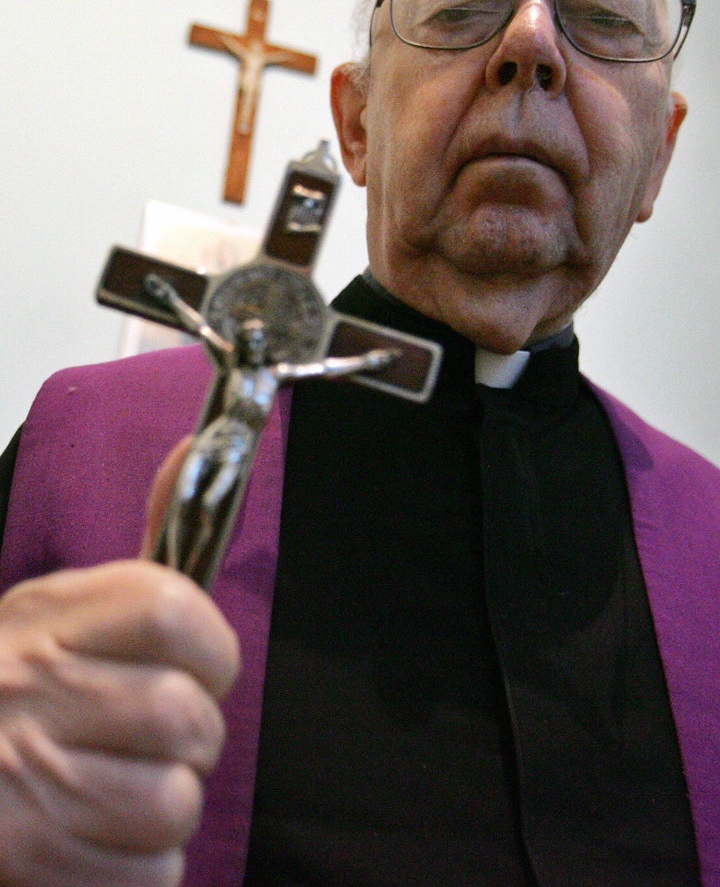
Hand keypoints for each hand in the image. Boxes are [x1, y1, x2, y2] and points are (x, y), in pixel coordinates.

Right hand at [0, 440, 239, 885]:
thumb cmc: (16, 687)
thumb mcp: (68, 606)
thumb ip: (152, 541)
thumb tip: (202, 448)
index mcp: (49, 613)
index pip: (172, 608)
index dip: (211, 648)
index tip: (199, 664)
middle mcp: (27, 686)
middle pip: (186, 716)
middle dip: (193, 738)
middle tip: (153, 738)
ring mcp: (20, 778)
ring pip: (173, 802)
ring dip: (165, 806)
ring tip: (120, 788)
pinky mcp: (25, 858)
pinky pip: (148, 874)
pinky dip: (140, 867)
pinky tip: (97, 839)